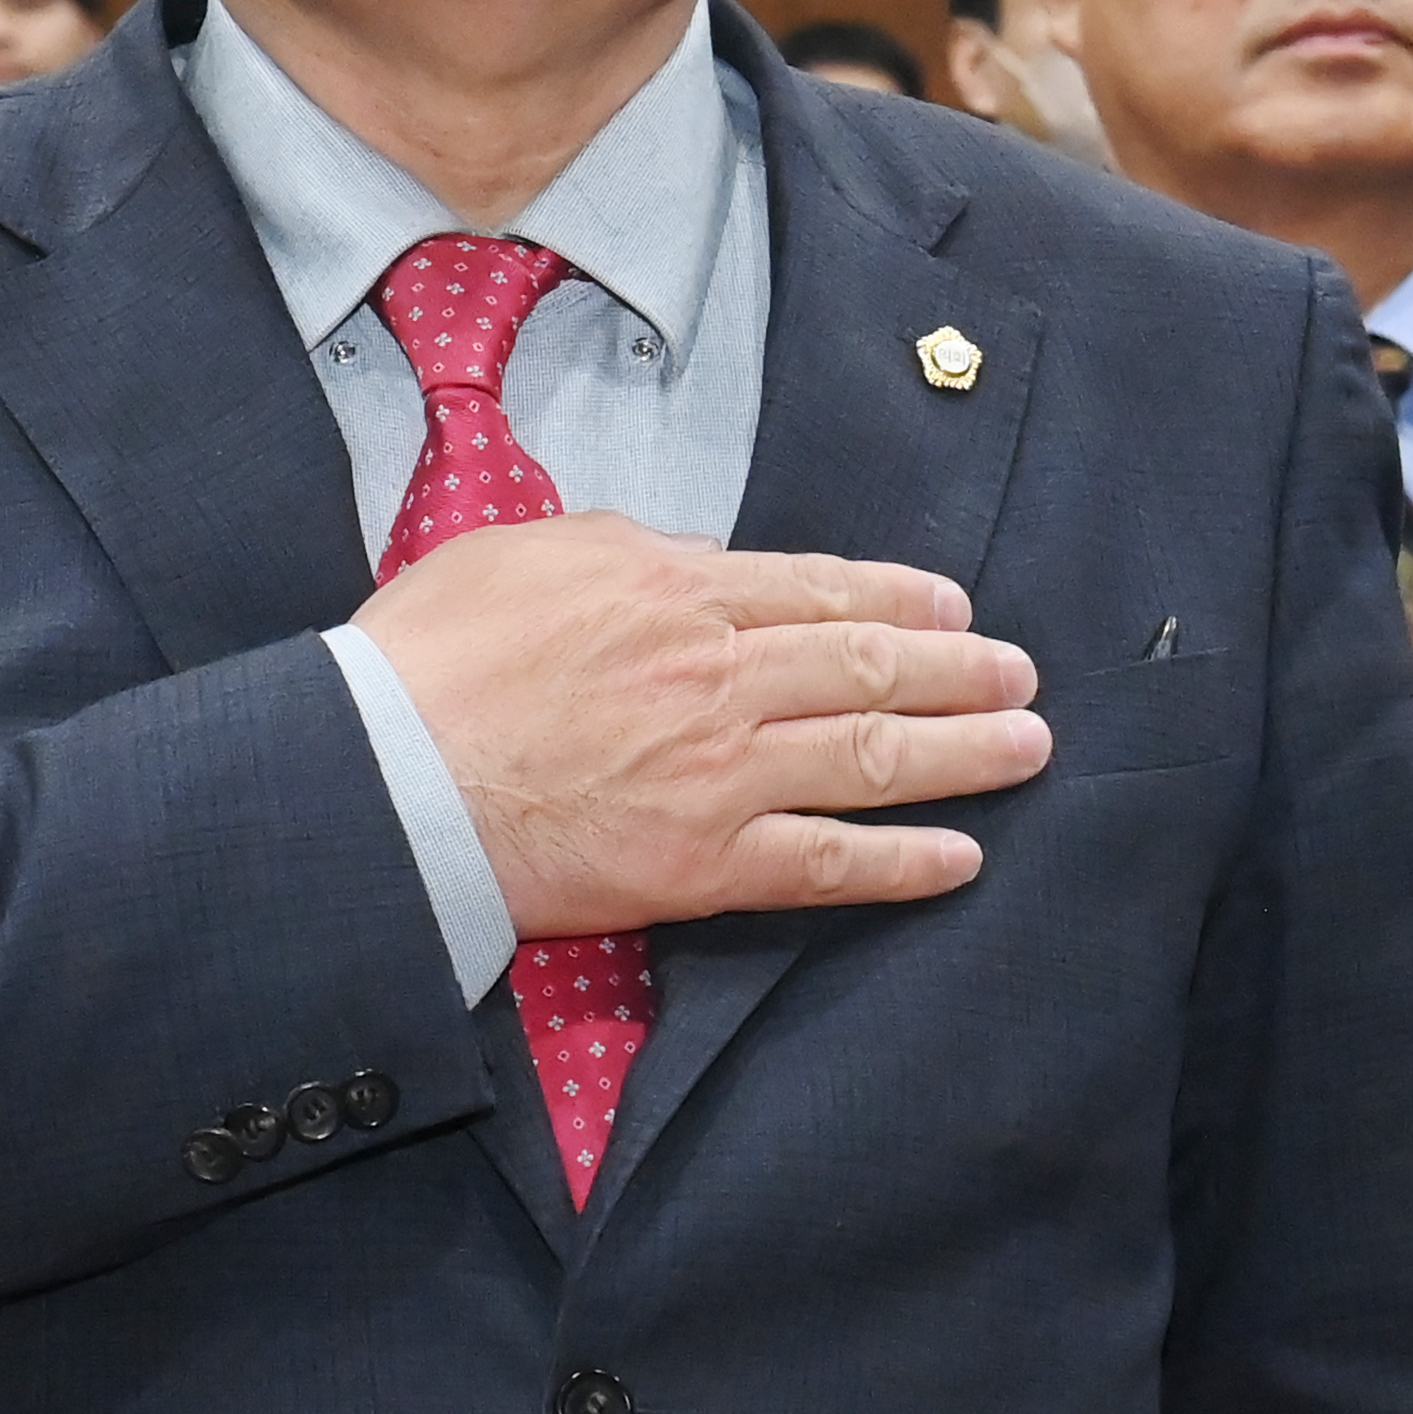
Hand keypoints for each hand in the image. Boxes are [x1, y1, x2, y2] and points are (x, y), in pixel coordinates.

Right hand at [354, 515, 1049, 939]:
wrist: (383, 775)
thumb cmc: (431, 660)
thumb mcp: (530, 552)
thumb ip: (629, 549)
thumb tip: (692, 556)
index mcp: (677, 594)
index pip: (820, 589)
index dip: (900, 600)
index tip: (954, 609)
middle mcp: (720, 677)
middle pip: (868, 668)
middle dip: (961, 672)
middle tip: (1021, 676)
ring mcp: (720, 774)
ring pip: (872, 757)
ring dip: (964, 753)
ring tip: (1028, 749)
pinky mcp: (703, 864)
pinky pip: (829, 862)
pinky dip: (904, 861)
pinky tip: (960, 856)